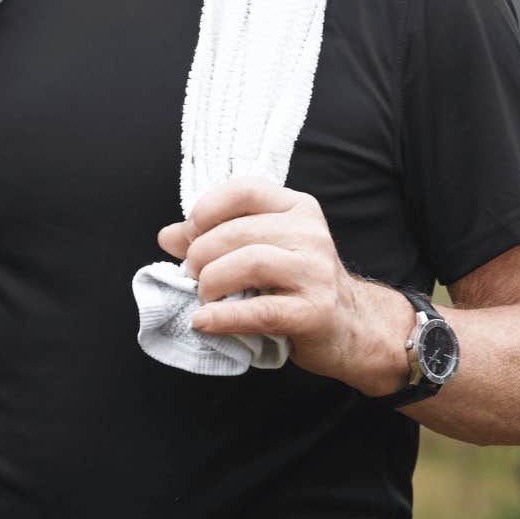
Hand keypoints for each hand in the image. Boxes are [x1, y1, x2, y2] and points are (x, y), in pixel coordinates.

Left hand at [156, 174, 401, 392]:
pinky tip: (204, 322)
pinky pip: (260, 310)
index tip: (190, 233)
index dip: (207, 209)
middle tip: (194, 276)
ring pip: (249, 263)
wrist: (352, 328)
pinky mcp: (315, 312)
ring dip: (212, 283)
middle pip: (238, 232)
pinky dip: (223, 317)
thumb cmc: (297, 285)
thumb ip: (213, 238)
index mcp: (297, 208)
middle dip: (201, 255)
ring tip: (204, 297)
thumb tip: (167, 236)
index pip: (245, 190)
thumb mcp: (260, 250)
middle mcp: (310, 233)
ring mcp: (316, 272)